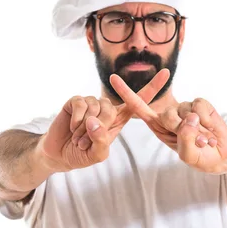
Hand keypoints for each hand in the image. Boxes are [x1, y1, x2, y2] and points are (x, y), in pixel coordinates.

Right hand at [37, 69, 170, 171]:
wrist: (59, 154)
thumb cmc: (82, 155)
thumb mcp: (97, 154)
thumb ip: (101, 141)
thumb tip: (95, 121)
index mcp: (118, 119)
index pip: (138, 101)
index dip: (152, 87)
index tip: (167, 73)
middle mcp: (107, 108)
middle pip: (112, 110)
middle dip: (98, 130)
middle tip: (86, 143)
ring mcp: (91, 103)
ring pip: (95, 107)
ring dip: (84, 129)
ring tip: (78, 137)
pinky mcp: (76, 101)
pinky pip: (81, 104)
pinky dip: (76, 120)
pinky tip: (72, 128)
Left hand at [109, 78, 226, 174]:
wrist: (224, 154)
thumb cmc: (202, 157)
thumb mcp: (189, 156)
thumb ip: (185, 140)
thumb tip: (189, 118)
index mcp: (158, 127)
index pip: (138, 108)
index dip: (126, 93)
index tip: (113, 78)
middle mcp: (169, 115)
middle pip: (166, 115)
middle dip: (182, 131)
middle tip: (197, 143)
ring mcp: (184, 108)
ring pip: (185, 112)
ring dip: (199, 130)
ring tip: (205, 140)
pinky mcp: (199, 103)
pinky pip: (200, 106)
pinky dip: (208, 120)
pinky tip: (212, 130)